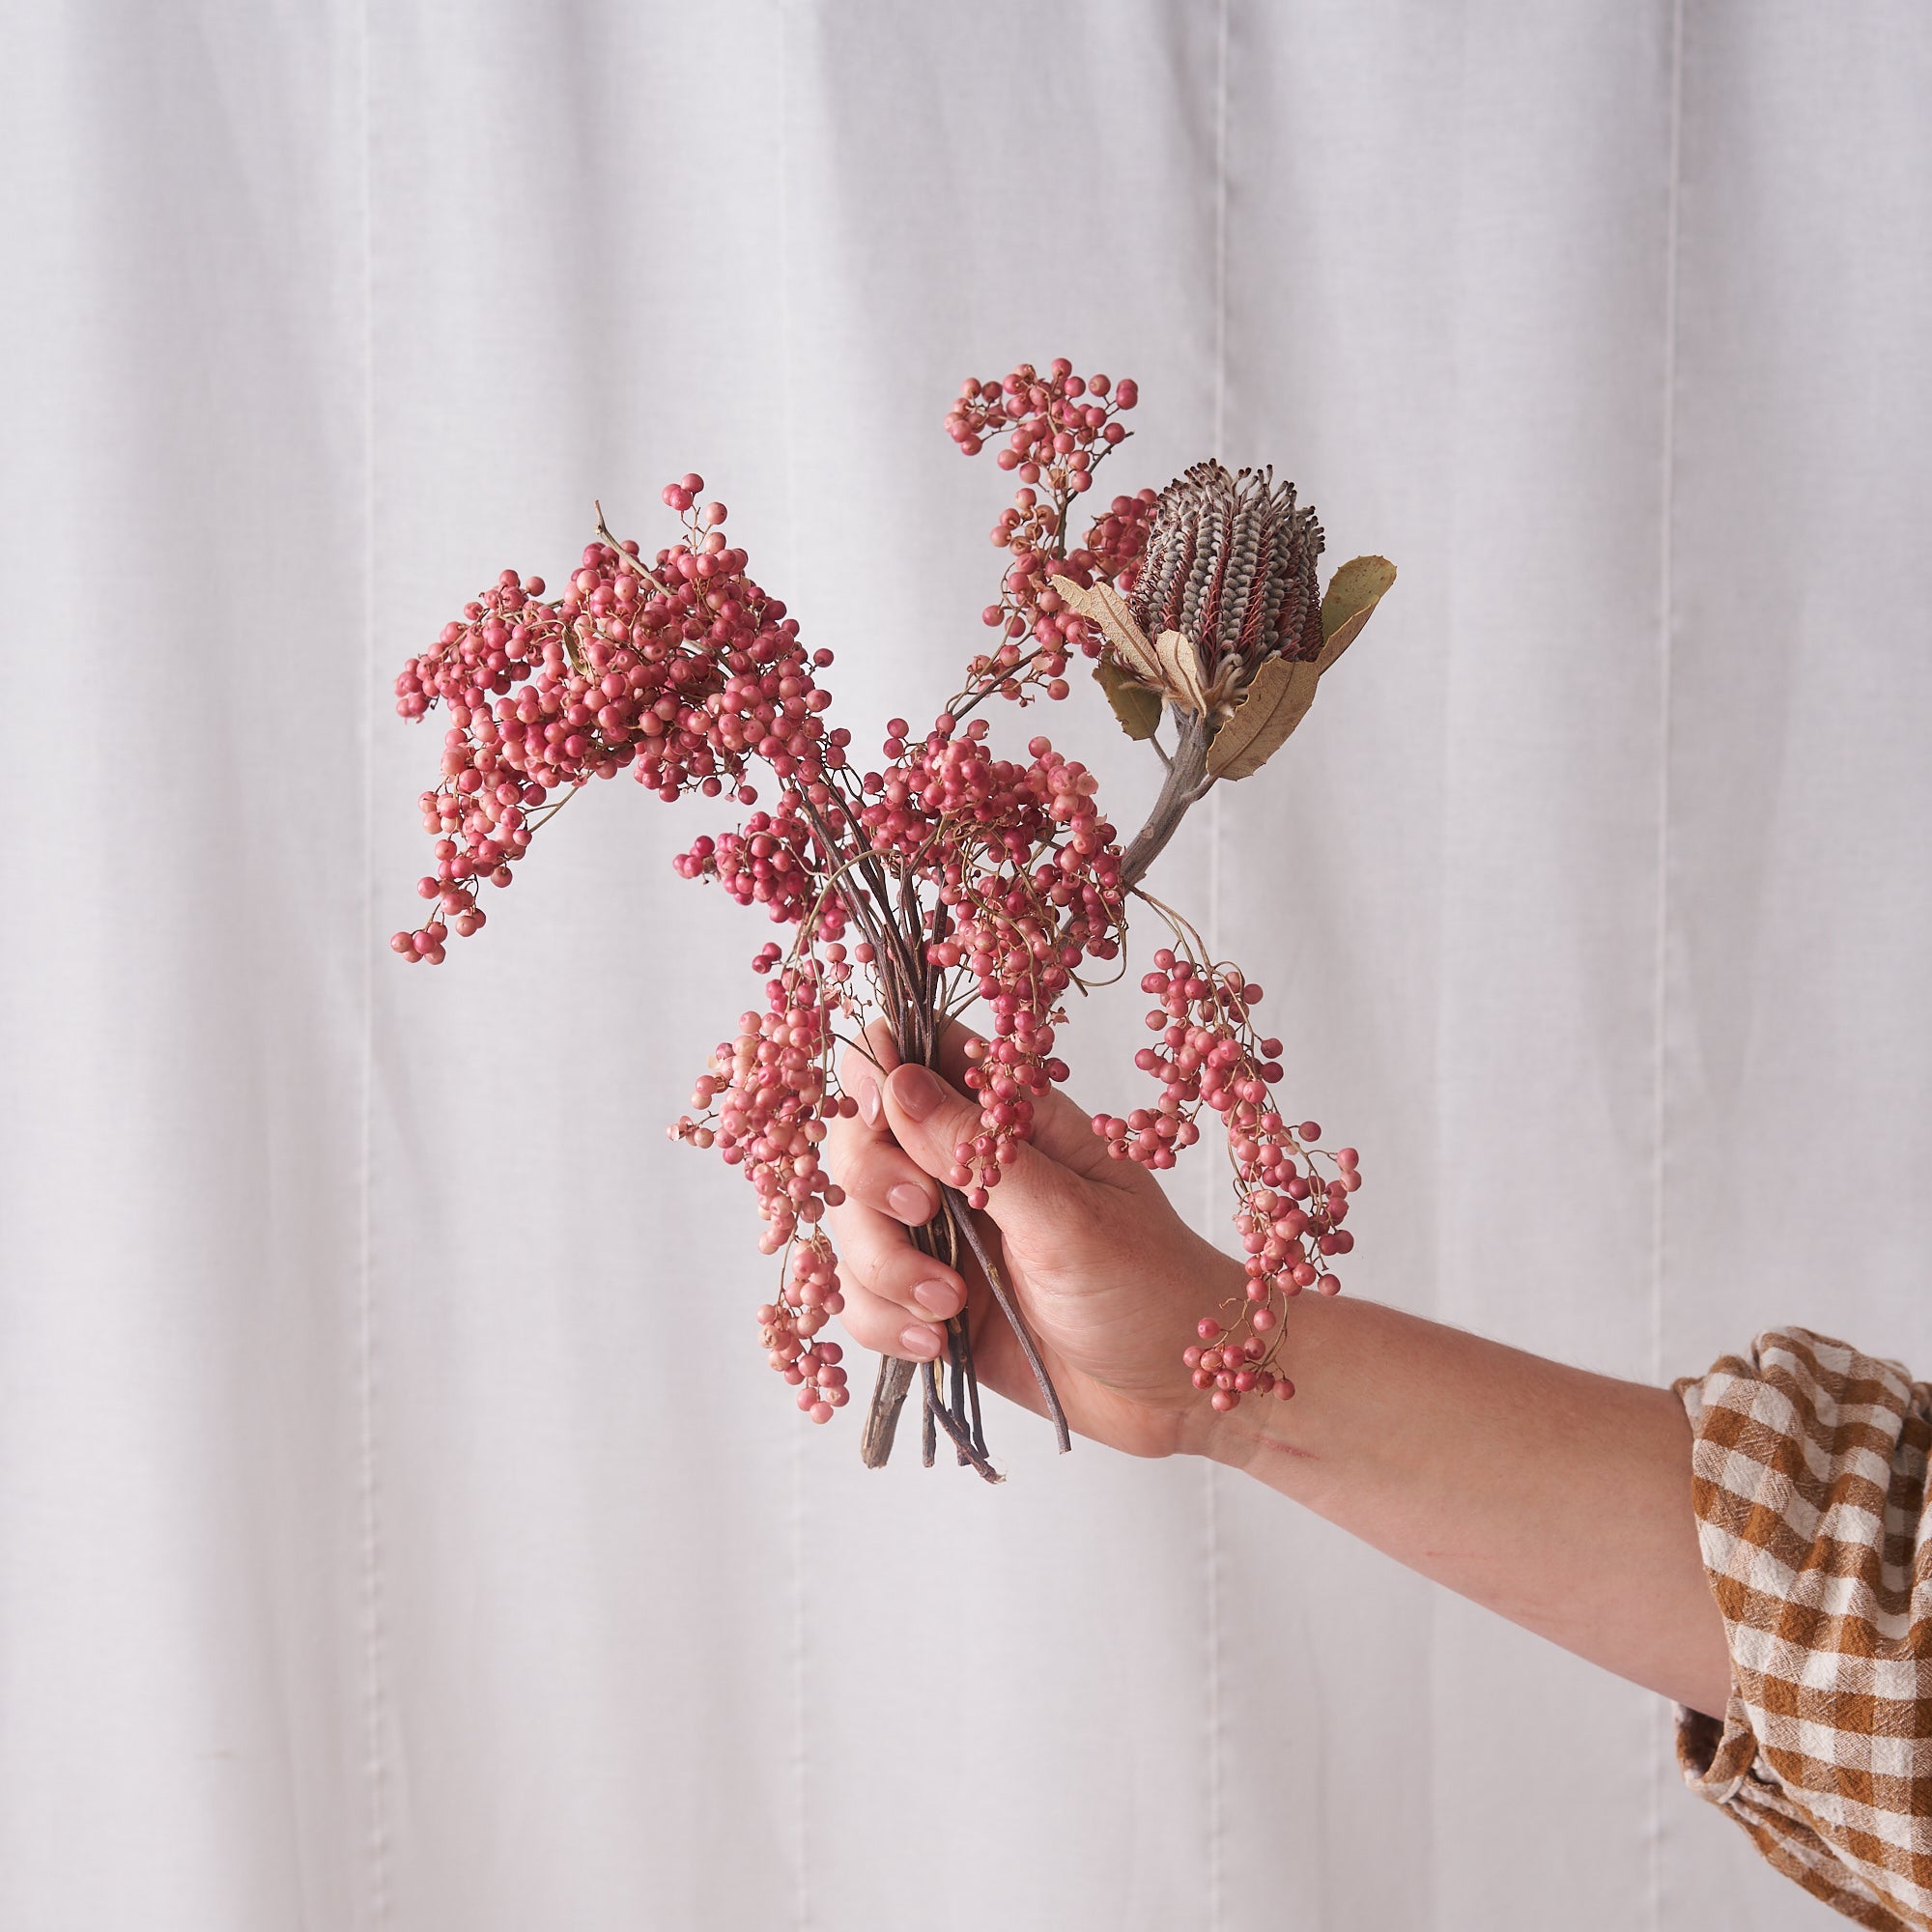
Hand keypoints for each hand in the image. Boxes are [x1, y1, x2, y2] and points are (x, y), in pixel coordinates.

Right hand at [822, 1020, 1241, 1459]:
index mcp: (1012, 1118)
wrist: (1177, 1391)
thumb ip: (977, 1150)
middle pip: (859, 1138)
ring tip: (950, 1306)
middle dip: (874, 1182)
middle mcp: (965, 1168)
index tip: (877, 1117)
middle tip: (925, 1216)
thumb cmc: (1151, 1284)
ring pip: (852, 1224)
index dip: (875, 1073)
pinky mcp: (928, 1302)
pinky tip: (938, 1341)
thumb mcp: (1069, 1214)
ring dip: (882, 1267)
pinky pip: (861, 1298)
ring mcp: (943, 1237)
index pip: (915, 1056)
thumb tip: (894, 1080)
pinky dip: (884, 1321)